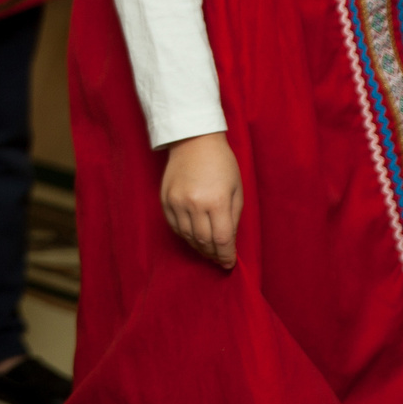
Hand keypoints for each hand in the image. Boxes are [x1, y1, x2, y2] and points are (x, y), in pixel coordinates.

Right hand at [161, 132, 242, 269]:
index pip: (222, 239)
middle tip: (219, 259)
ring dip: (199, 247)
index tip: (229, 263)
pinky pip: (174, 227)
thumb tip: (228, 241)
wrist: (194, 140)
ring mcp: (177, 202)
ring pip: (187, 237)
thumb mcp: (236, 189)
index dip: (226, 255)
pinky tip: (193, 236)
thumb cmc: (221, 163)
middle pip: (203, 241)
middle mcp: (195, 204)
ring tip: (207, 250)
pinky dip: (185, 235)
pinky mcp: (165, 200)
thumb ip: (233, 217)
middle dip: (213, 254)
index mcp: (217, 201)